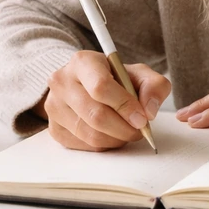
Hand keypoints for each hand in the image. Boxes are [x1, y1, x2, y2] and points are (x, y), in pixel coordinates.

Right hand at [42, 50, 171, 151]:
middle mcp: (62, 82)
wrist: (86, 84)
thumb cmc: (114, 79)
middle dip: (124, 128)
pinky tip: (111, 134)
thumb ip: (154, 86)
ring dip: (116, 139)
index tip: (142, 118)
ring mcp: (54, 106)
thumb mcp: (138, 73)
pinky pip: (84, 146)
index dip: (124, 106)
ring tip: (127, 130)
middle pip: (96, 115)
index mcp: (82, 62)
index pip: (101, 87)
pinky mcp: (54, 128)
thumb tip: (149, 111)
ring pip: (90, 135)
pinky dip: (104, 145)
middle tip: (139, 130)